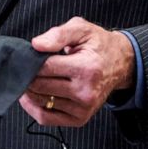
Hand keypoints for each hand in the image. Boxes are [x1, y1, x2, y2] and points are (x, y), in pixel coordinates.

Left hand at [19, 17, 135, 126]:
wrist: (120, 63)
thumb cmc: (98, 45)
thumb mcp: (82, 29)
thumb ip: (58, 34)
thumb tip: (37, 45)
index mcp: (86, 68)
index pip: (45, 68)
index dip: (31, 60)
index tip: (27, 55)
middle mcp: (85, 92)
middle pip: (40, 86)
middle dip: (28, 74)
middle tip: (28, 65)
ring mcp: (83, 108)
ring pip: (40, 101)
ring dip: (29, 90)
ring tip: (32, 77)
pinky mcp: (79, 119)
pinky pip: (46, 118)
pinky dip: (33, 107)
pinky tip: (32, 94)